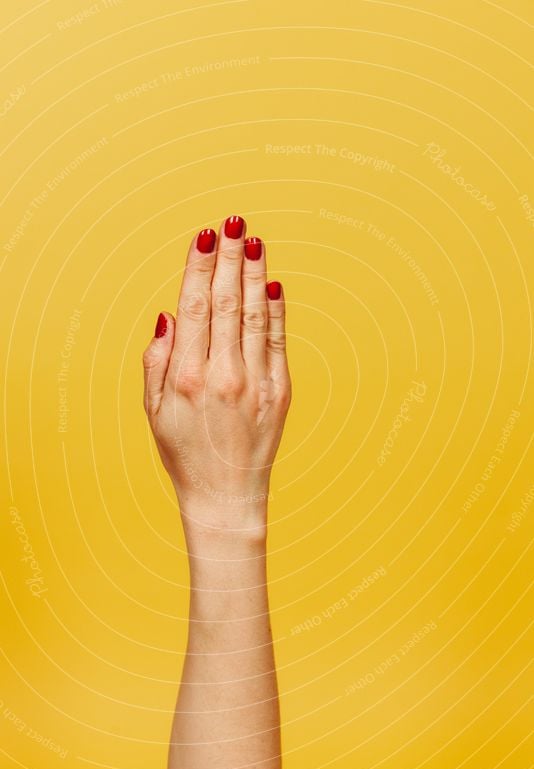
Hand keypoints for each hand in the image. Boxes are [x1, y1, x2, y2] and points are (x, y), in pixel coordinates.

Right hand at [142, 215, 290, 533]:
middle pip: (228, 302)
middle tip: (232, 221)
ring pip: (256, 314)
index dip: (199, 267)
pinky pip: (278, 340)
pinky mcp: (280, 392)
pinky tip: (273, 281)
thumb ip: (157, 359)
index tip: (203, 236)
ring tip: (253, 240)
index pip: (195, 308)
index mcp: (186, 377)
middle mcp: (222, 375)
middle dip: (229, 257)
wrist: (225, 495)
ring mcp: (255, 383)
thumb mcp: (153, 410)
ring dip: (254, 273)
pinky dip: (277, 309)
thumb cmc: (184, 452)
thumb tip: (171, 314)